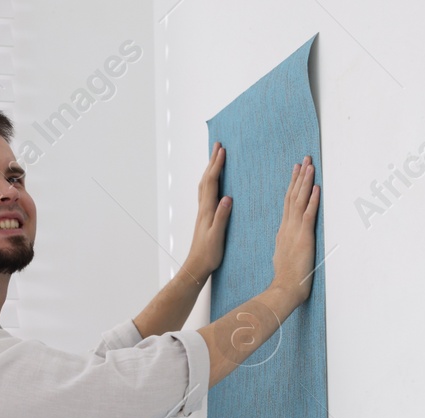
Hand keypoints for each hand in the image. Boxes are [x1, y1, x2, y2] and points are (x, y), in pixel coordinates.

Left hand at [184, 141, 230, 281]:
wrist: (197, 266)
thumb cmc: (208, 254)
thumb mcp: (217, 236)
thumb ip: (222, 217)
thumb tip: (228, 198)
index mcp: (207, 210)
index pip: (212, 183)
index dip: (217, 166)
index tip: (222, 151)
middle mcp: (203, 208)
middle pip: (206, 179)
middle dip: (212, 161)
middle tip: (218, 145)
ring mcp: (203, 212)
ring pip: (205, 185)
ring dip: (210, 169)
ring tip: (215, 157)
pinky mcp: (205, 217)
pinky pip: (207, 193)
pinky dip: (210, 181)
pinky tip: (213, 182)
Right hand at [269, 155, 319, 304]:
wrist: (284, 287)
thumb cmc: (285, 276)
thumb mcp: (282, 255)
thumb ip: (284, 243)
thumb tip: (284, 238)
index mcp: (283, 230)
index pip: (288, 202)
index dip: (293, 185)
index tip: (296, 171)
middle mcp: (287, 226)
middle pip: (293, 196)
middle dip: (299, 177)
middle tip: (304, 160)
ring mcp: (294, 230)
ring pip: (299, 201)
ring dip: (306, 182)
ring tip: (310, 166)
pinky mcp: (303, 237)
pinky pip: (308, 214)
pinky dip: (313, 200)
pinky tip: (317, 188)